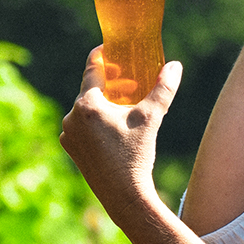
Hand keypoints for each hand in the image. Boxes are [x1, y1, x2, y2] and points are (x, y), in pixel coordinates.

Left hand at [60, 48, 181, 224]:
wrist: (124, 195)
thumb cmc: (136, 154)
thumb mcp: (151, 118)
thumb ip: (163, 89)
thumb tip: (175, 66)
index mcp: (87, 105)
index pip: (92, 70)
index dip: (102, 56)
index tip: (108, 48)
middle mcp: (71, 117)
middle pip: (90, 91)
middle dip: (110, 85)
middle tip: (128, 81)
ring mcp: (68, 134)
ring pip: (87, 110)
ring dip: (103, 104)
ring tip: (123, 106)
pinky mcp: (71, 149)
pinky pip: (83, 127)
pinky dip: (97, 122)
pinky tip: (114, 127)